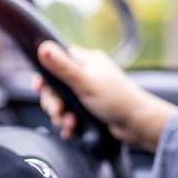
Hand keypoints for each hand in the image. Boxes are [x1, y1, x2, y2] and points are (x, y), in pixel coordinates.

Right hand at [33, 41, 175, 152]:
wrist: (139, 125)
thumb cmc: (118, 100)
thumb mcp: (85, 82)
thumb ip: (62, 67)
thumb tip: (43, 47)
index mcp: (87, 61)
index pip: (57, 60)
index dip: (45, 75)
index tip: (39, 88)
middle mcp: (87, 74)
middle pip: (55, 85)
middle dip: (53, 102)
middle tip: (57, 111)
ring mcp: (88, 92)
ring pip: (61, 102)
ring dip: (60, 115)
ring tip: (69, 124)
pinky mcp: (89, 109)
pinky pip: (70, 114)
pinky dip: (68, 123)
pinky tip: (71, 130)